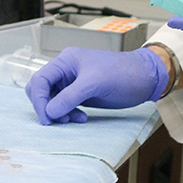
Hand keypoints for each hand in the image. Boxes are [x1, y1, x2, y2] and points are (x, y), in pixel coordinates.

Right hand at [25, 46, 168, 124]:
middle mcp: (66, 70)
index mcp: (66, 60)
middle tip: (59, 121)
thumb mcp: (95, 83)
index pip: (39, 80)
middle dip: (47, 107)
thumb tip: (49, 112)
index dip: (39, 100)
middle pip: (41, 91)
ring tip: (74, 120)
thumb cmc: (121, 74)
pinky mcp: (80, 94)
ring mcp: (73, 82)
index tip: (47, 119)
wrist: (143, 79)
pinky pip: (64, 107)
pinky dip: (68, 115)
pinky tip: (81, 118)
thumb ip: (70, 96)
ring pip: (52, 101)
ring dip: (59, 114)